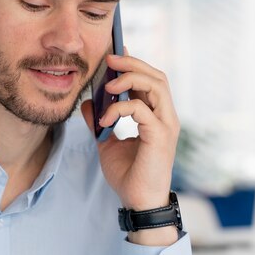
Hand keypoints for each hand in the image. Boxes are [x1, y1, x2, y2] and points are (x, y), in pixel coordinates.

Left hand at [81, 53, 179, 244]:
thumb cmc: (128, 174)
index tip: (115, 53)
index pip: (151, 80)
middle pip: (157, 76)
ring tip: (107, 83)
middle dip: (133, 63)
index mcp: (157, 116)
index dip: (135, 64)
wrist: (138, 202)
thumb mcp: (107, 142)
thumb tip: (88, 102)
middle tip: (109, 59)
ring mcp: (166, 125)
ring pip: (155, 85)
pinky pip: (140, 109)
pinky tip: (104, 119)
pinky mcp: (159, 135)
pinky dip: (119, 108)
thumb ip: (100, 120)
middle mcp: (166, 117)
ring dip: (129, 78)